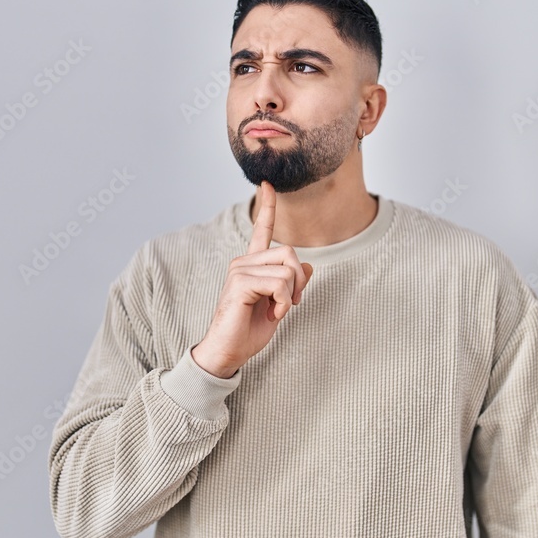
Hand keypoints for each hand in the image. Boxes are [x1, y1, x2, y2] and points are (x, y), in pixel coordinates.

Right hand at [191, 181, 312, 377]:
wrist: (229, 352)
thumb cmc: (249, 331)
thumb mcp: (280, 305)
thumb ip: (292, 285)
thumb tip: (309, 267)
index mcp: (252, 265)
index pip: (261, 230)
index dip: (267, 207)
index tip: (267, 184)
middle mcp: (244, 262)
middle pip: (289, 252)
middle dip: (299, 280)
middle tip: (292, 303)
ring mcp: (240, 270)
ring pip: (287, 268)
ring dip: (291, 295)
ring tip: (277, 310)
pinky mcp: (240, 282)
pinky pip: (279, 282)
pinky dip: (284, 301)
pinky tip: (272, 313)